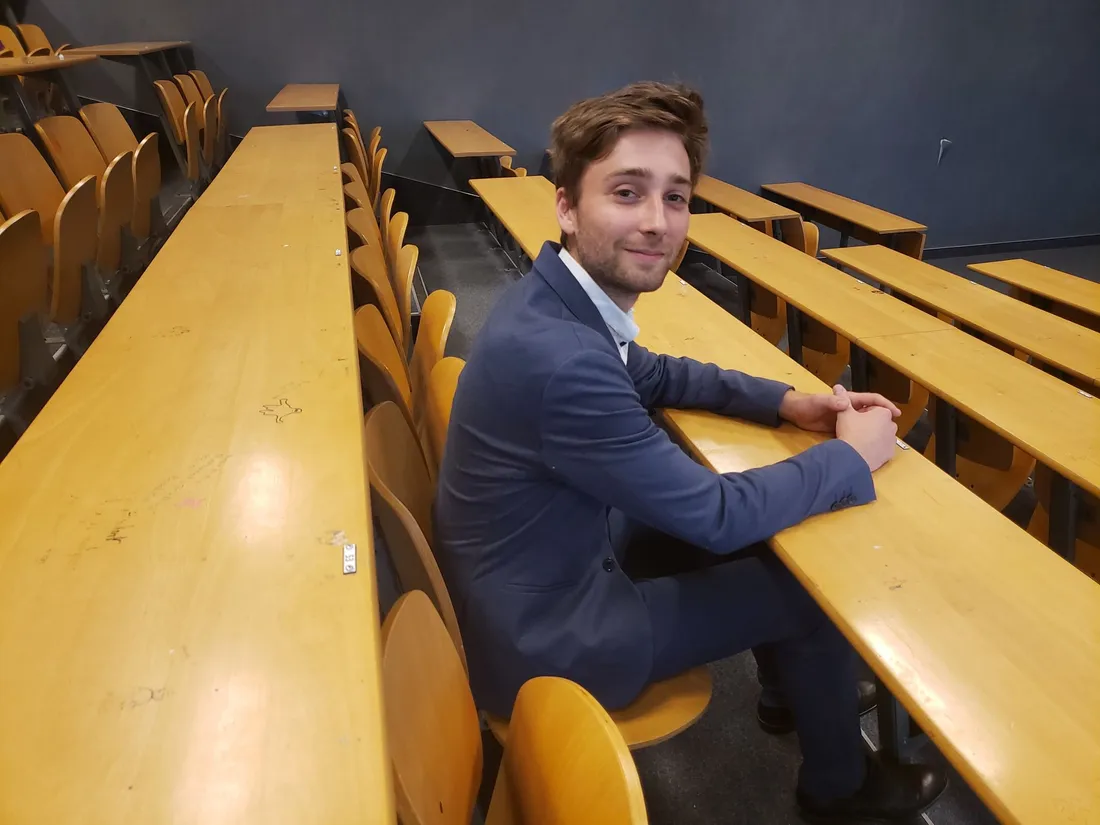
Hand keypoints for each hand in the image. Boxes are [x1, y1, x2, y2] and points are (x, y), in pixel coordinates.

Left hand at [779, 385, 900, 433]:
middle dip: (884, 420)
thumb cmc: (807, 404)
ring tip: (885, 442)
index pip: (872, 399)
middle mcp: (851, 409)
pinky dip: (863, 439)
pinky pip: (856, 434)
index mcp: (849, 399)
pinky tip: (869, 449)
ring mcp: (846, 420)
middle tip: (894, 432)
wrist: (795, 414)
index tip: (895, 413)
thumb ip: (832, 402)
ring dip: (875, 431)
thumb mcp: (820, 402)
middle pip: (872, 413)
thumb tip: (846, 403)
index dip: (885, 405)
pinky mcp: (841, 430)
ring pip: (865, 425)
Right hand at [834, 388, 898, 471]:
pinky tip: (863, 450)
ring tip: (858, 440)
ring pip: (881, 435)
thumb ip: (842, 399)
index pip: (874, 408)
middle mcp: (892, 426)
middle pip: (879, 421)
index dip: (861, 411)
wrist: (853, 457)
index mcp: (883, 413)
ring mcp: (891, 441)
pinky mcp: (889, 454)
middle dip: (869, 423)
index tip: (853, 416)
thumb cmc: (851, 432)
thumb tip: (837, 387)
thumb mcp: (844, 412)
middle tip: (854, 428)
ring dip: (872, 436)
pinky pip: (881, 448)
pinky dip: (875, 448)